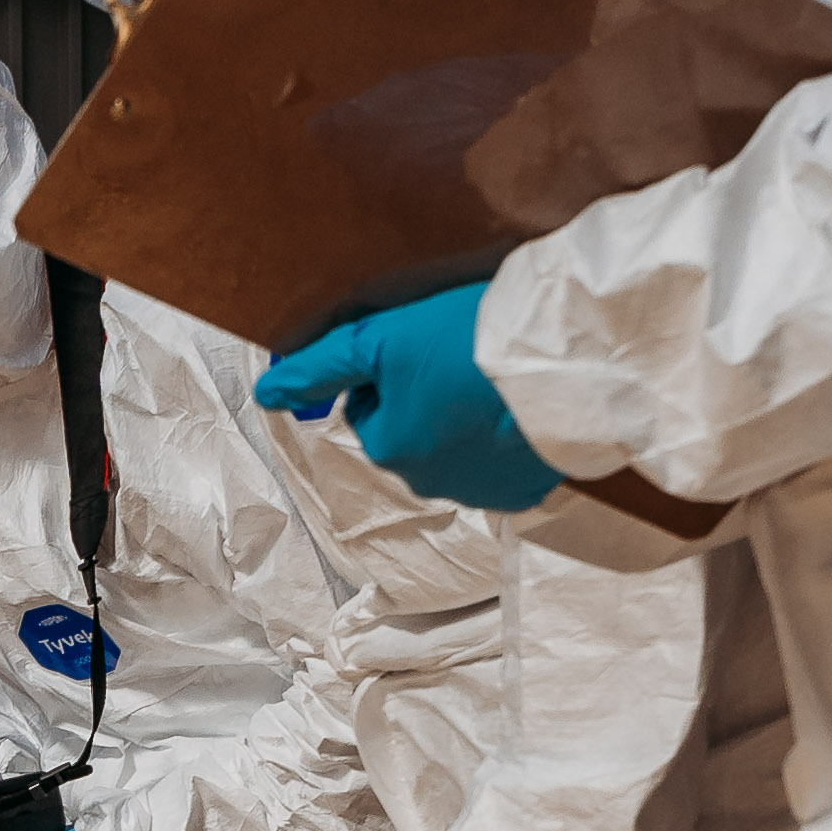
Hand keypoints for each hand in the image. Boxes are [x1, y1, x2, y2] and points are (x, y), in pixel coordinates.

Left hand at [257, 286, 561, 510]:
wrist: (564, 359)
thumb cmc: (469, 341)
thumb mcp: (383, 337)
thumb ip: (320, 367)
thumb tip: (266, 393)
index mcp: (389, 448)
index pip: (369, 407)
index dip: (392, 370)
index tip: (426, 346)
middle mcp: (429, 483)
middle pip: (410, 432)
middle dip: (426, 399)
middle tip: (462, 359)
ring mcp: (481, 493)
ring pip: (453, 451)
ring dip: (464, 420)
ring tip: (493, 383)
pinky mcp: (525, 491)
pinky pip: (499, 467)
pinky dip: (503, 442)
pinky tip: (518, 412)